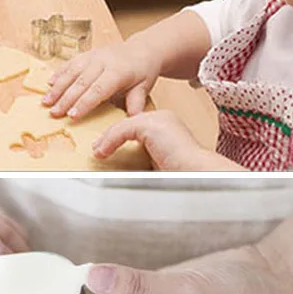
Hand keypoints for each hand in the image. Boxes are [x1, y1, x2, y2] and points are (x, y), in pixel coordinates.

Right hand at [42, 37, 160, 120]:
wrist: (142, 50)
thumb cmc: (142, 72)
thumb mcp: (144, 88)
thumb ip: (136, 103)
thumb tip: (133, 119)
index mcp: (118, 71)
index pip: (97, 90)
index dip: (83, 103)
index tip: (71, 116)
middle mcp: (103, 62)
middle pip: (81, 82)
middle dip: (65, 99)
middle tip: (54, 113)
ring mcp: (93, 56)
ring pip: (72, 72)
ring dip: (57, 88)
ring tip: (46, 101)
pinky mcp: (86, 54)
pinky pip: (70, 63)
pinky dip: (58, 73)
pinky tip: (48, 83)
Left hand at [92, 110, 235, 170]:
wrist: (195, 174)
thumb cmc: (183, 175)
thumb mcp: (157, 164)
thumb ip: (143, 159)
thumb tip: (123, 168)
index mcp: (167, 126)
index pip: (137, 128)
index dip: (119, 137)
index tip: (105, 148)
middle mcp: (163, 118)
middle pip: (129, 124)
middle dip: (111, 135)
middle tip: (98, 148)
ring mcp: (158, 119)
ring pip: (123, 126)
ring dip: (107, 140)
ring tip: (97, 151)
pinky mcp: (150, 124)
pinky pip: (122, 130)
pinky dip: (110, 142)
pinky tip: (102, 152)